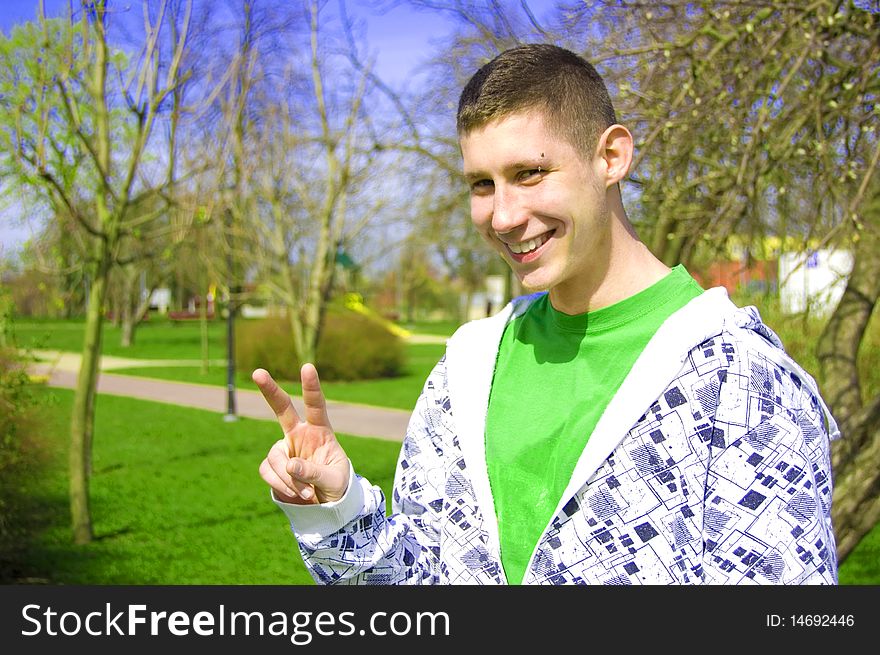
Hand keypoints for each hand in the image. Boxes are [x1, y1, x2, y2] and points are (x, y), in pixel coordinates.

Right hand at [255, 364, 349, 504]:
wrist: (324, 504)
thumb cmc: (335, 485)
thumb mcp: (333, 481)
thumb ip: (314, 472)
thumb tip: (290, 466)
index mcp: (320, 431)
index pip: (316, 405)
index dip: (311, 386)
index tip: (307, 367)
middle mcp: (299, 434)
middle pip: (282, 408)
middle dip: (270, 390)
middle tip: (258, 372)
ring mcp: (284, 447)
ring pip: (275, 456)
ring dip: (289, 478)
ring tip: (307, 493)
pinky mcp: (272, 464)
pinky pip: (268, 471)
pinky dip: (281, 485)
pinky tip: (296, 494)